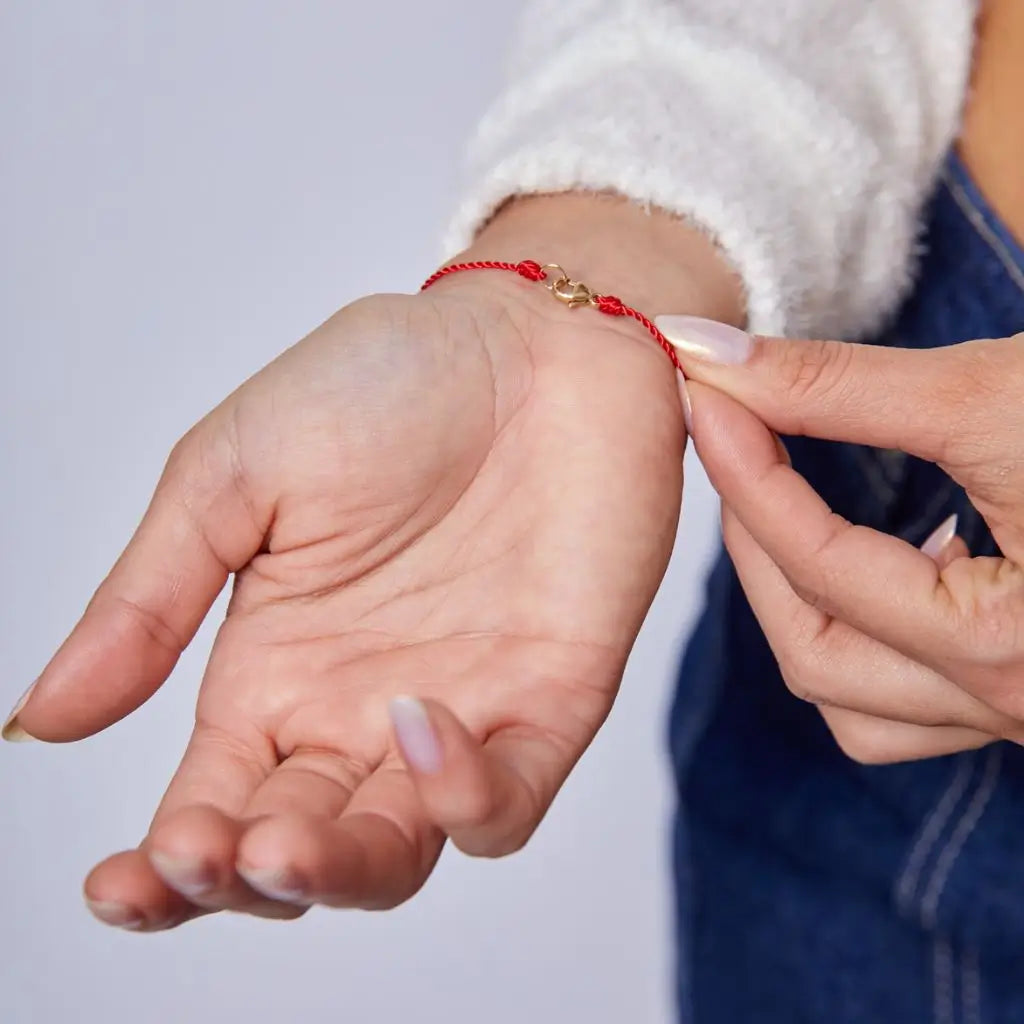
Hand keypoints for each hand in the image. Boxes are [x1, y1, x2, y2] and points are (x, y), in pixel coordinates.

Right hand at [7, 268, 685, 929]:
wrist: (537, 338)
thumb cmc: (386, 384)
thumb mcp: (235, 476)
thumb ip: (147, 601)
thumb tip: (38, 719)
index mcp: (275, 668)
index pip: (211, 805)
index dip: (165, 869)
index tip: (119, 884)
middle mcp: (361, 709)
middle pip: (297, 851)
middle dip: (244, 880)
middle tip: (204, 857)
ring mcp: (461, 711)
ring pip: (398, 852)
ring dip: (339, 871)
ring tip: (282, 840)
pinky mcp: (553, 698)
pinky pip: (509, 797)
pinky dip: (465, 800)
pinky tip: (417, 726)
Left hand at [660, 316, 1023, 762]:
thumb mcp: (998, 396)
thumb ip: (839, 385)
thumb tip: (706, 352)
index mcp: (1016, 647)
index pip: (819, 567)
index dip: (743, 472)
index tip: (702, 392)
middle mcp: (1022, 704)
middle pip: (818, 658)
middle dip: (758, 548)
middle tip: (734, 447)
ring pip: (856, 699)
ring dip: (802, 604)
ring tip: (786, 506)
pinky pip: (913, 698)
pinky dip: (869, 632)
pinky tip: (887, 555)